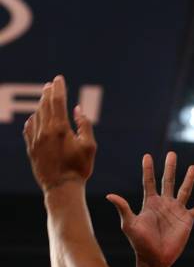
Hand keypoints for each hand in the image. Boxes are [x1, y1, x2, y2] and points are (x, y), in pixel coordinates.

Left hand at [23, 75, 95, 191]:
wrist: (62, 188)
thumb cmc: (79, 169)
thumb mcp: (90, 147)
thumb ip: (84, 125)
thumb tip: (77, 109)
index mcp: (60, 128)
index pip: (57, 100)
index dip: (58, 87)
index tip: (59, 78)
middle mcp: (45, 130)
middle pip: (44, 104)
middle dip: (48, 92)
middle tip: (51, 85)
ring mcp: (35, 139)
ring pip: (36, 114)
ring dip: (41, 105)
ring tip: (45, 99)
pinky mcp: (31, 148)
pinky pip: (29, 127)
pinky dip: (33, 119)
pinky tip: (36, 118)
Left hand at [107, 152, 193, 266]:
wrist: (155, 259)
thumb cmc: (140, 243)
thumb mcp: (129, 225)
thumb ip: (123, 209)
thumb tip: (110, 195)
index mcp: (150, 203)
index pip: (149, 182)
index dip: (148, 169)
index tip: (147, 156)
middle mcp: (164, 204)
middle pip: (168, 181)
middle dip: (170, 167)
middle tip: (172, 154)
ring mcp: (176, 211)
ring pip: (185, 191)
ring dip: (189, 179)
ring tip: (193, 167)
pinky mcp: (187, 221)